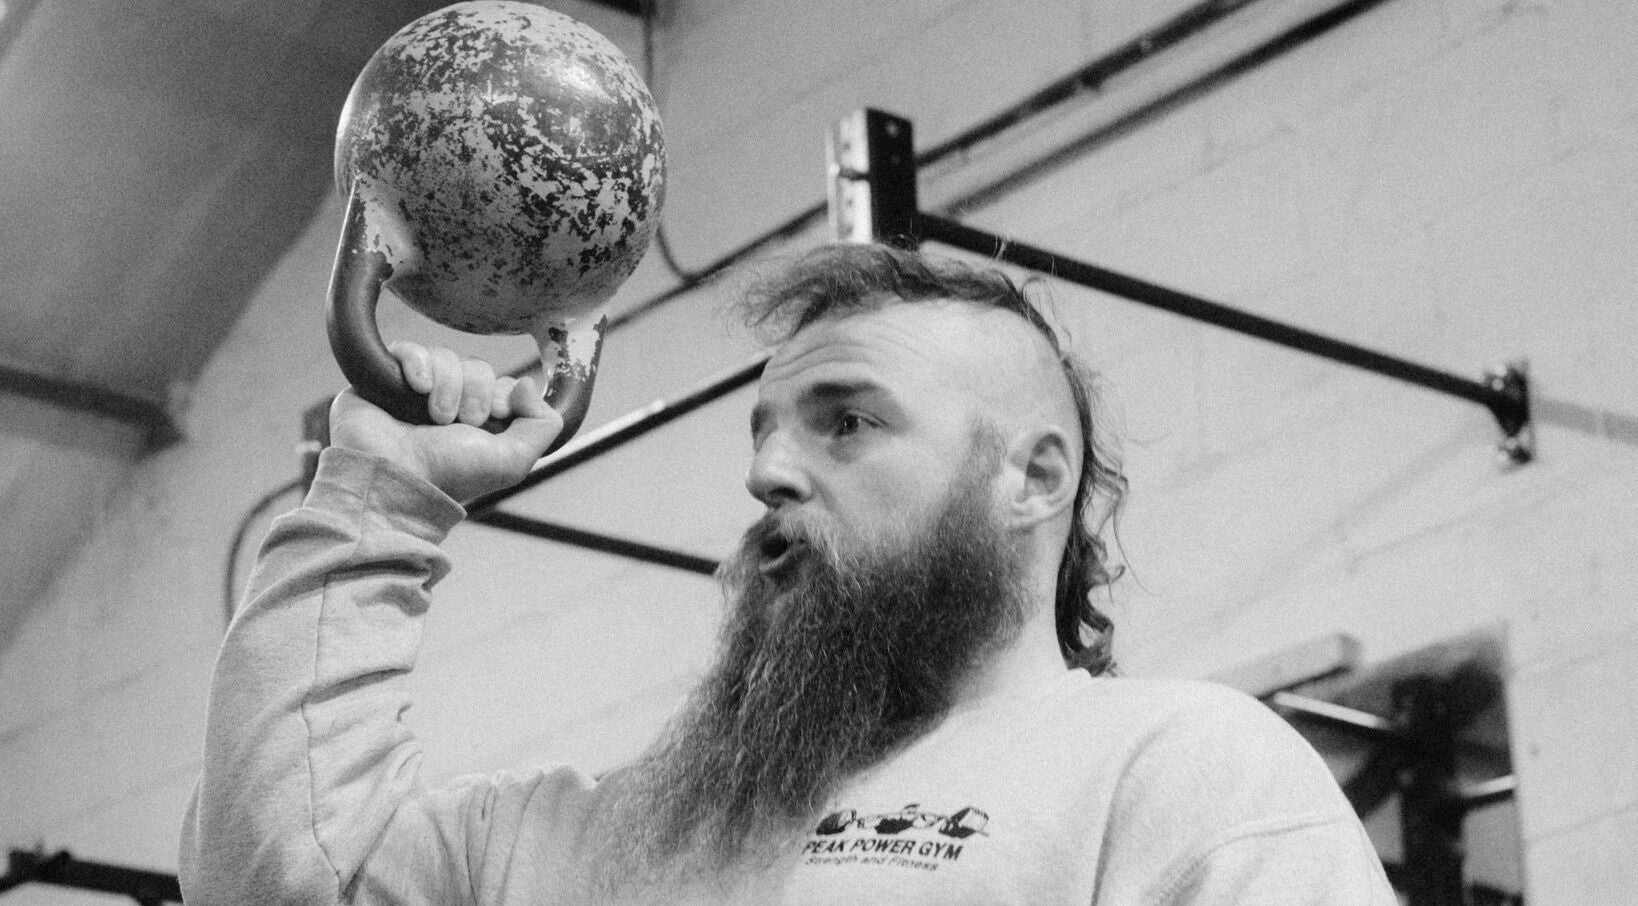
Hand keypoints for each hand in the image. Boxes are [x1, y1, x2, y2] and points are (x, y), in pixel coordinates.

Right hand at [329, 342, 563, 501]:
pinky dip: (418, 363)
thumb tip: (528, 383)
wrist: (394, 478)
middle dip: (474, 391)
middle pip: (477, 367)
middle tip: (459, 422)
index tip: (492, 417)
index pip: (501, 383)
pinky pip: (408, 349)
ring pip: (445, 356)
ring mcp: (415, 390)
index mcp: (478, 421)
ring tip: (435, 417)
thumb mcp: (512, 460)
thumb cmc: (449, 474)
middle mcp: (449, 403)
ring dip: (447, 385)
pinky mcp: (383, 378)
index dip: (501, 394)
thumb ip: (541, 425)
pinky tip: (417, 388)